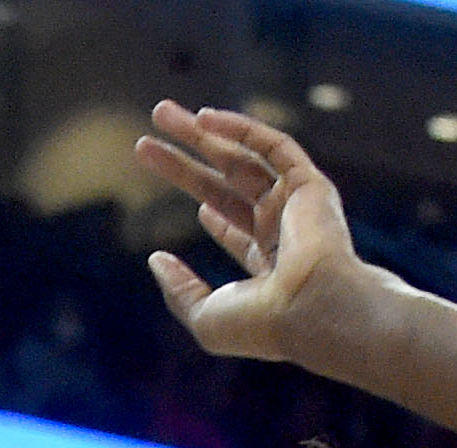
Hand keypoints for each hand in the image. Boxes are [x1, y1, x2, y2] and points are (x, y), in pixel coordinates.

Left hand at [135, 102, 376, 361]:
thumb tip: (155, 260)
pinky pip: (271, 144)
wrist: (311, 309)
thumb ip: (178, 290)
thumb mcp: (205, 317)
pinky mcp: (308, 182)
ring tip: (160, 114)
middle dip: (188, 161)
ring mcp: (296, 205)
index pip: (238, 228)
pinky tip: (202, 118)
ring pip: (241, 157)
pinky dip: (239, 128)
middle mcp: (284, 230)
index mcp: (268, 265)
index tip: (193, 204)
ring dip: (201, 135)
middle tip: (146, 143)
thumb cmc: (261, 324)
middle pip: (226, 184)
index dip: (213, 212)